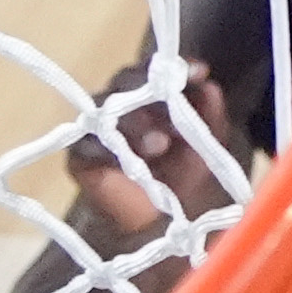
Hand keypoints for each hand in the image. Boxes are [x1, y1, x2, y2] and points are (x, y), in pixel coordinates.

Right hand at [67, 67, 236, 248]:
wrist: (160, 224)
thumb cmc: (183, 176)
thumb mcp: (205, 145)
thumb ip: (209, 117)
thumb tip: (210, 87)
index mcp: (151, 95)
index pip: (158, 71)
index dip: (177, 68)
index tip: (201, 72)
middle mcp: (120, 104)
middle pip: (127, 81)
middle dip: (151, 91)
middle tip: (174, 108)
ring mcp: (98, 128)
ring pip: (107, 109)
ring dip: (135, 122)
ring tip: (161, 144)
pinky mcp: (81, 155)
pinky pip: (88, 144)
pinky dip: (107, 149)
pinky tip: (130, 160)